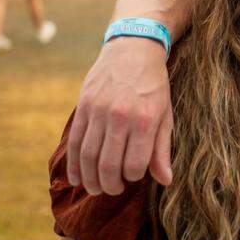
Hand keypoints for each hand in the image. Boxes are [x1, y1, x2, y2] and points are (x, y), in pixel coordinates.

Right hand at [66, 36, 172, 194]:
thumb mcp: (165, 113)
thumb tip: (166, 180)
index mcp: (145, 120)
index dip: (133, 177)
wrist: (133, 48)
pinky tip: (76, 178)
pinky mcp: (84, 106)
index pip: (135, 165)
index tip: (134, 177)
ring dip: (90, 179)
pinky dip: (73, 164)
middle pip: (109, 165)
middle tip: (113, 190)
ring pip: (88, 157)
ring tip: (95, 188)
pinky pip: (74, 142)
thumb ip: (162, 148)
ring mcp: (99, 111)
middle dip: (110, 185)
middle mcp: (120, 117)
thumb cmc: (154, 85)